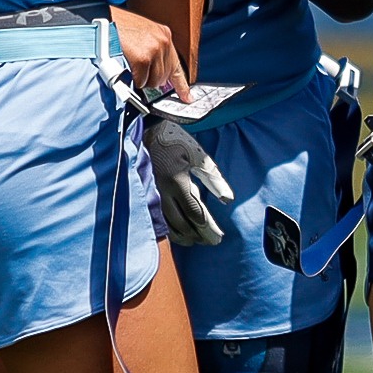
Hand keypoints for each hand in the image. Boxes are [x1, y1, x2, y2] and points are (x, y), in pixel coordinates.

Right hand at [110, 8, 188, 101]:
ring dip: (141, 80)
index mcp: (164, 35)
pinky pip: (141, 81)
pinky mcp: (143, 58)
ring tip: (130, 67)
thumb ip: (150, 51)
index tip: (188, 98)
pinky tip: (126, 69)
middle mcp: (163, 42)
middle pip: (164, 77)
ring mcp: (155, 50)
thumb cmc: (117, 25)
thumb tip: (152, 72)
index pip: (177, 66)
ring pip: (153, 82)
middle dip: (150, 79)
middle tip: (138, 72)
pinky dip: (132, 80)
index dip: (182, 85)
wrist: (103, 17)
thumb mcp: (141, 34)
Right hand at [144, 119, 234, 245]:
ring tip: (194, 240)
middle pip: (181, 224)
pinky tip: (176, 231)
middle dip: (197, 235)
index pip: (195, 213)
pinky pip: (157, 219)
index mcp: (177, 183)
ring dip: (182, 235)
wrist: (147, 131)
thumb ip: (214, 179)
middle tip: (210, 242)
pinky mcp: (145, 195)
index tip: (218, 237)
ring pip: (167, 224)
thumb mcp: (199, 157)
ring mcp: (151, 196)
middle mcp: (163, 193)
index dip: (208, 228)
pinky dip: (168, 229)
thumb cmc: (176, 141)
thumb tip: (227, 199)